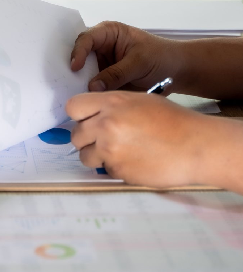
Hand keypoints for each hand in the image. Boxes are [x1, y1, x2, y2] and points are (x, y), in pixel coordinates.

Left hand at [65, 91, 228, 187]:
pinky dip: (115, 168)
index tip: (87, 121)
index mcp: (112, 103)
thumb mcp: (140, 101)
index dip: (79, 116)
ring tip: (121, 152)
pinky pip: (104, 170)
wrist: (197, 147)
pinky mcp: (117, 170)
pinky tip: (135, 161)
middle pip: (75, 135)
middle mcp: (106, 125)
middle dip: (87, 139)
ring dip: (97, 156)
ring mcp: (110, 149)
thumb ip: (111, 107)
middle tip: (107, 140)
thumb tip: (90, 117)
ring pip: (85, 156)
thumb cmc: (173, 122)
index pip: (73, 106)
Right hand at [70, 21, 184, 92]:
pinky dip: (85, 93)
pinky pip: (88, 86)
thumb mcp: (139, 63)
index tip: (75, 68)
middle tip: (65, 83)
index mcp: (108, 33)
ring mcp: (100, 65)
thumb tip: (92, 87)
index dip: (78, 52)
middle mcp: (100, 48)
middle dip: (71, 69)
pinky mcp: (102, 81)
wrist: (176, 73)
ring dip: (76, 83)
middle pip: (78, 56)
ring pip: (80, 73)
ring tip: (71, 94)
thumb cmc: (161, 57)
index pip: (86, 39)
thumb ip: (116, 74)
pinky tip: (81, 100)